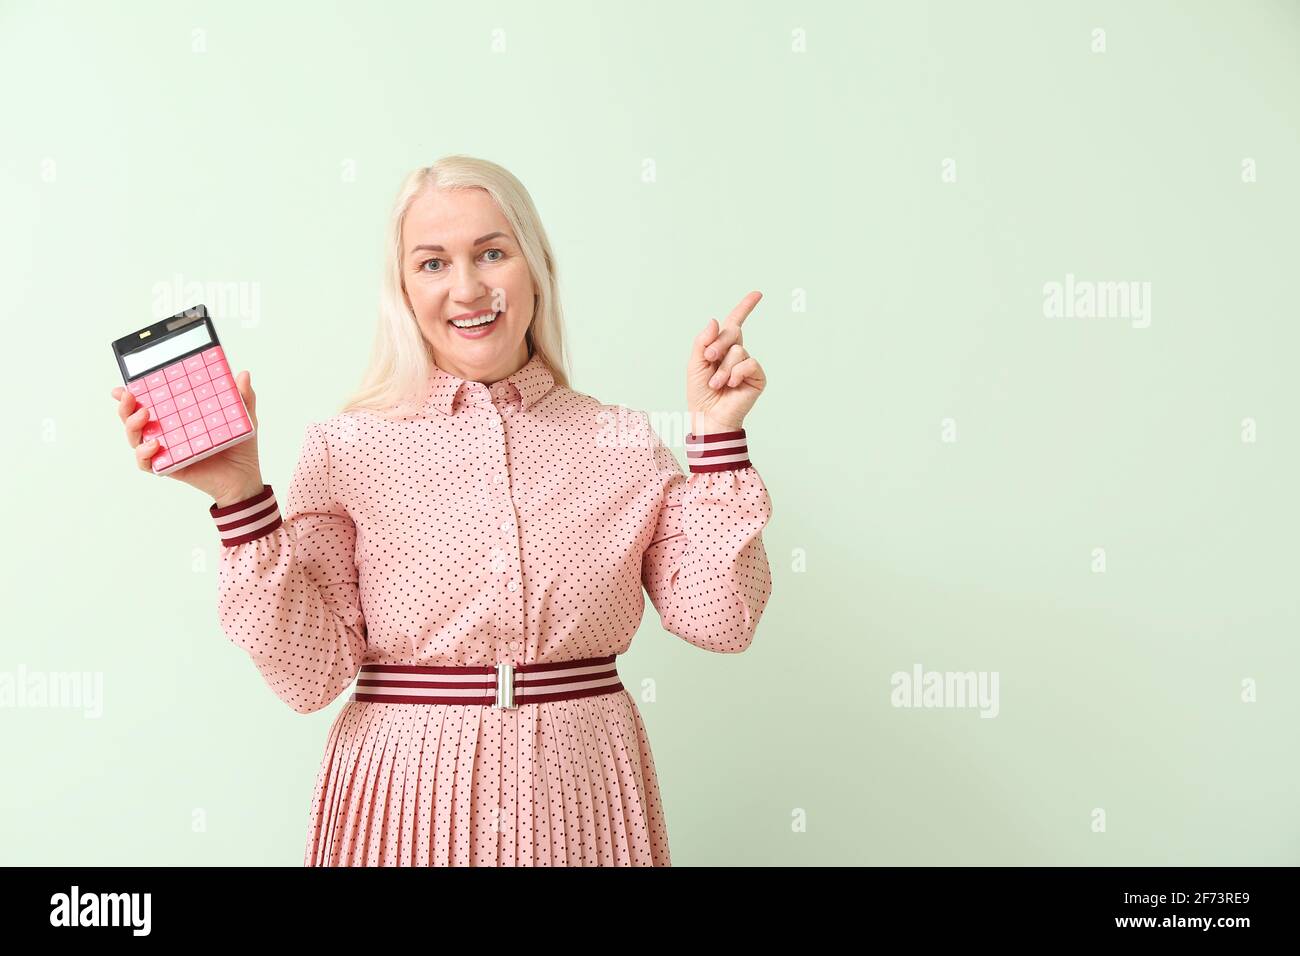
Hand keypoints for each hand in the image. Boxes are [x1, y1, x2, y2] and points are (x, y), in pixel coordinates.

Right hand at [111, 369, 264, 505]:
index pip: (150, 402)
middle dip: (126, 407)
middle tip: (129, 396)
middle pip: (134, 419)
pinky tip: (154, 444)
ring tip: (144, 415)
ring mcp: (166, 450)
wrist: (245, 478)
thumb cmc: (240, 448)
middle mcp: (167, 433)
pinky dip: (144, 454)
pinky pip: (146, 463)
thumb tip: (244, 374)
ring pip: (135, 438)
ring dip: (132, 426)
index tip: (126, 385)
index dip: (133, 395)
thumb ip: (243, 397)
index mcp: (178, 418)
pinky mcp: (169, 467)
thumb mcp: (244, 418)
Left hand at [687, 290, 765, 433]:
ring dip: (723, 369)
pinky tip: (732, 385)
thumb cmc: (700, 393)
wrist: (708, 417)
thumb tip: (714, 321)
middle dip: (717, 344)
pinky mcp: (757, 377)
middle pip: (732, 331)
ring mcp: (748, 365)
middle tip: (708, 359)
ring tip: (716, 384)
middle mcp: (737, 353)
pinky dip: (737, 373)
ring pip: (738, 350)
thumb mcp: (695, 364)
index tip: (758, 294)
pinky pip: (749, 363)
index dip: (745, 307)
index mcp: (722, 348)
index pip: (735, 323)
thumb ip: (702, 342)